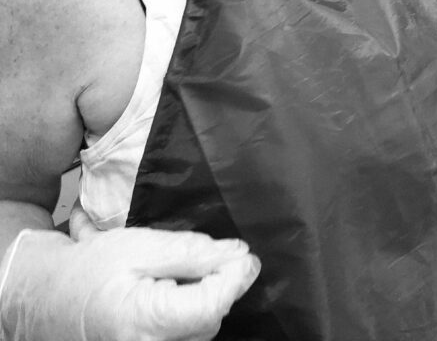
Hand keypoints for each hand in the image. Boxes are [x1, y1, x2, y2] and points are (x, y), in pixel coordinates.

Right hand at [0, 227, 258, 340]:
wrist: (49, 300)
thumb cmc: (91, 270)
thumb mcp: (140, 246)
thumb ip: (191, 252)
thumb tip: (238, 255)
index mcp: (145, 320)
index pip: (212, 305)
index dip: (235, 278)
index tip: (247, 256)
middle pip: (210, 319)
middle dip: (217, 286)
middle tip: (204, 258)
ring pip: (202, 330)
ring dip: (202, 301)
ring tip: (175, 277)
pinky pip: (187, 337)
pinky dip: (188, 316)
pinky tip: (171, 297)